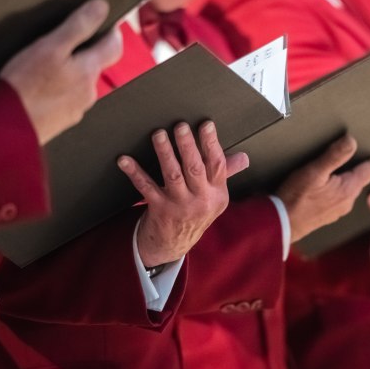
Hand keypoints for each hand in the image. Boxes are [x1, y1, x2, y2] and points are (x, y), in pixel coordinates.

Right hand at [0, 0, 122, 144]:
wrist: (11, 125)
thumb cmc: (26, 86)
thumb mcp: (51, 47)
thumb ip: (79, 27)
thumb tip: (101, 9)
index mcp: (89, 70)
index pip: (114, 48)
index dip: (111, 34)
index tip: (104, 26)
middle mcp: (90, 91)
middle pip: (96, 66)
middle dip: (85, 55)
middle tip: (63, 47)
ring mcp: (79, 108)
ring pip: (81, 84)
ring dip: (71, 75)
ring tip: (48, 71)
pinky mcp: (66, 120)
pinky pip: (69, 100)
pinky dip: (61, 92)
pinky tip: (44, 90)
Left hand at [117, 122, 248, 266]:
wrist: (175, 244)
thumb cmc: (195, 212)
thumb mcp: (214, 197)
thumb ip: (225, 174)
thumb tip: (244, 158)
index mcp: (217, 193)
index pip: (217, 165)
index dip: (212, 144)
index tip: (206, 124)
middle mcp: (201, 200)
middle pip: (195, 169)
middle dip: (187, 145)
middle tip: (180, 126)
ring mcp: (179, 206)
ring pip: (172, 175)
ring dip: (165, 154)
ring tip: (158, 135)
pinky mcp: (159, 210)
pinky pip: (146, 188)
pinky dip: (135, 173)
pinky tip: (125, 160)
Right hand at [277, 135, 369, 242]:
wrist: (281, 225)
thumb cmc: (295, 199)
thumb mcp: (314, 172)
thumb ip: (334, 156)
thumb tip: (352, 140)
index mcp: (348, 189)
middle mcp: (347, 201)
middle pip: (362, 179)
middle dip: (369, 167)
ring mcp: (338, 210)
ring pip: (351, 188)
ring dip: (354, 176)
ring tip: (355, 166)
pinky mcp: (328, 214)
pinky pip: (341, 195)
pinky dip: (342, 186)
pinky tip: (334, 183)